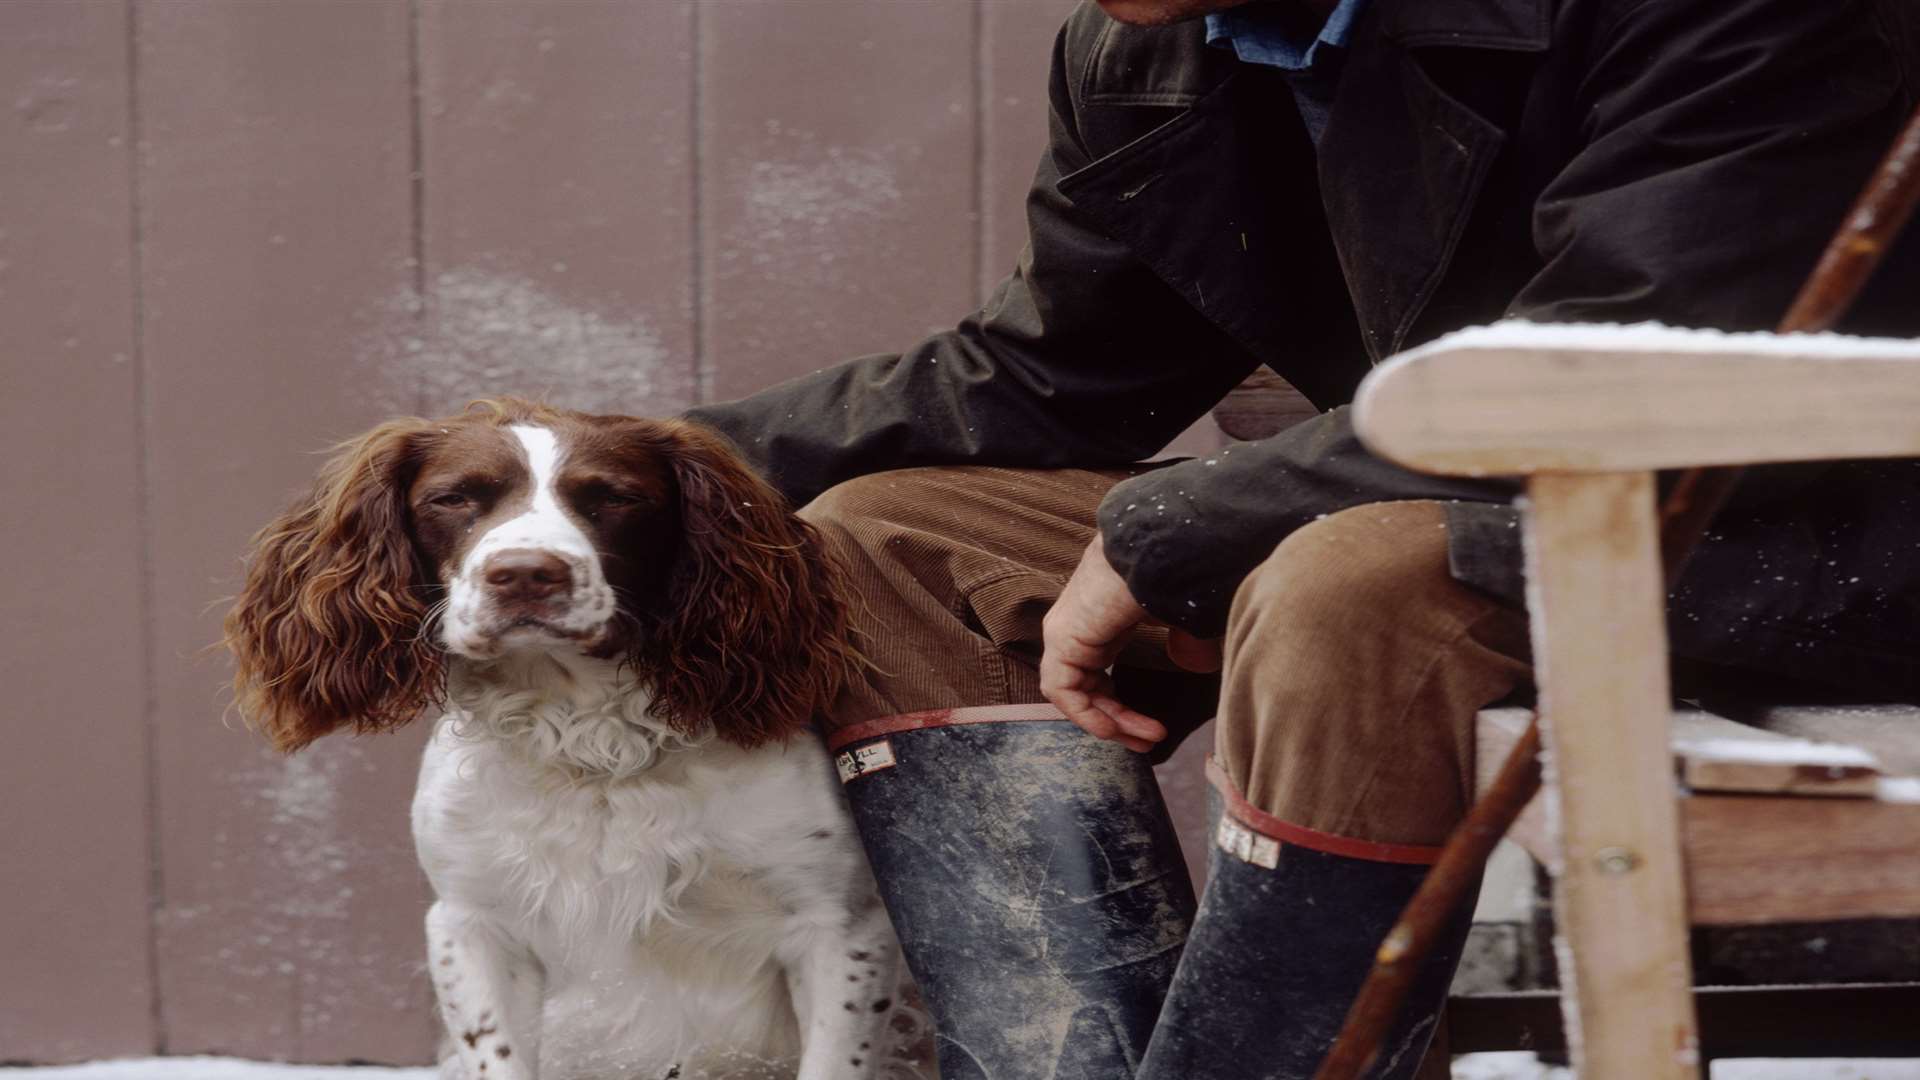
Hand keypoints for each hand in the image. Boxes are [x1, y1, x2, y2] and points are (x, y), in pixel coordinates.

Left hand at [1039, 536, 1222, 751]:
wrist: (1165, 543)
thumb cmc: (1178, 568)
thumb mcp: (1185, 615)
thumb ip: (1186, 641)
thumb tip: (1197, 664)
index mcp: (1102, 615)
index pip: (1098, 673)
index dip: (1123, 707)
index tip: (1154, 730)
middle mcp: (1080, 623)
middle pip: (1087, 686)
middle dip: (1118, 720)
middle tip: (1148, 743)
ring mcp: (1067, 628)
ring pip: (1074, 692)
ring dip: (1108, 722)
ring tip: (1145, 740)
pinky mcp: (1063, 636)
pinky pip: (1062, 689)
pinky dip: (1086, 714)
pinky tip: (1117, 729)